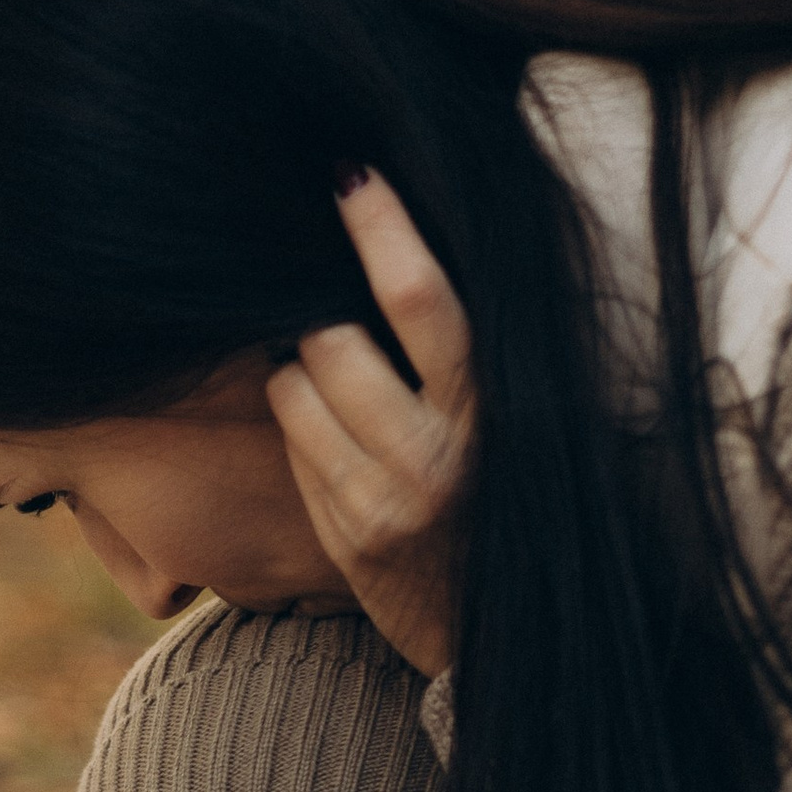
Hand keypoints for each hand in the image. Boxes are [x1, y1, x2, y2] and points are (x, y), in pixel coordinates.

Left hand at [264, 171, 473, 678]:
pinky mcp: (347, 534)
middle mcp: (439, 452)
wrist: (495, 618)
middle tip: (328, 310)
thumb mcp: (498, 413)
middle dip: (314, 312)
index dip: (382, 229)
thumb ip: (456, 347)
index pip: (424, 300)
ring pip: (296, 386)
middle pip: (333, 340)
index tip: (351, 174)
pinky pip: (293, 444)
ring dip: (298, 367)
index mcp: (490, 404)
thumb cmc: (496, 485)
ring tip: (332, 378)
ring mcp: (385, 498)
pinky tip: (329, 430)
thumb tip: (393, 245)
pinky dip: (299, 421)